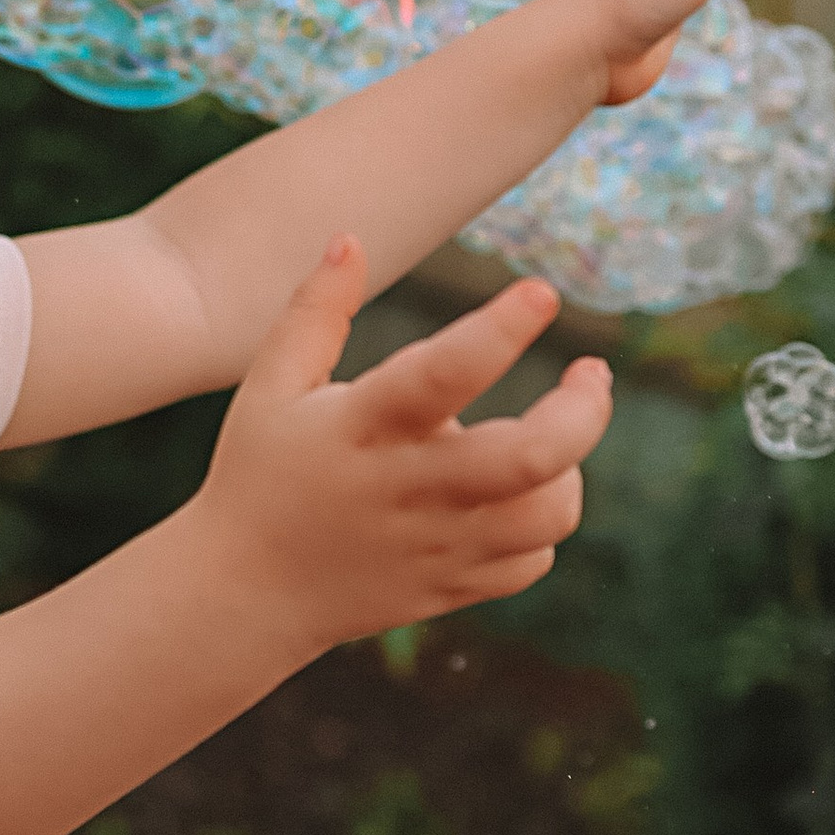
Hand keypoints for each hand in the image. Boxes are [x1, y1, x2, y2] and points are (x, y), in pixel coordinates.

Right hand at [191, 239, 612, 650]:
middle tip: (592, 373)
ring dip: (568, 471)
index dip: (501, 329)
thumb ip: (313, 311)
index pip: (443, 373)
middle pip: (528, 457)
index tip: (541, 292)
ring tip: (549, 439)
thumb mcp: (269, 386)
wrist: (242, 595)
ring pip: (545, 516)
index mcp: (362, 428)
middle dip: (582, 412)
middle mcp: (407, 490)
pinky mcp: (449, 588)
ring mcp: (434, 547)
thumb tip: (351, 239)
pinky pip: (529, 562)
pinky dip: (538, 524)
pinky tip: (513, 496)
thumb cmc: (258, 474)